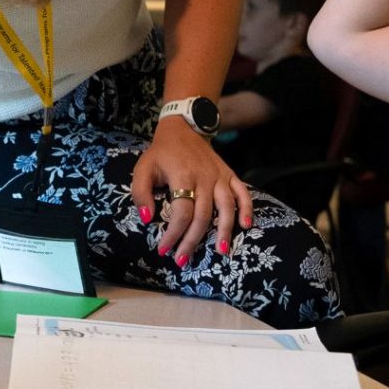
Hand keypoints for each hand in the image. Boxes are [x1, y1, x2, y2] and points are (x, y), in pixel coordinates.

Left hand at [130, 117, 254, 265]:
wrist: (183, 128)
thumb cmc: (161, 153)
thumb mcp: (143, 169)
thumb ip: (141, 193)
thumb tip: (146, 219)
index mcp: (182, 176)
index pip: (181, 212)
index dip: (173, 233)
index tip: (163, 249)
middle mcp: (204, 178)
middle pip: (203, 215)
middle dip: (193, 241)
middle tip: (183, 260)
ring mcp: (219, 176)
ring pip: (226, 207)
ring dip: (224, 231)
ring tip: (221, 252)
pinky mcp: (230, 174)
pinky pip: (243, 193)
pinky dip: (247, 209)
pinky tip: (246, 226)